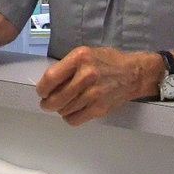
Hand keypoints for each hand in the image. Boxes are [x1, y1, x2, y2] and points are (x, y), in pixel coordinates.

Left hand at [34, 46, 154, 125]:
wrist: (132, 74)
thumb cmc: (106, 62)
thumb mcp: (84, 54)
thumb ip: (66, 66)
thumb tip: (47, 84)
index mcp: (80, 58)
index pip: (51, 78)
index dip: (42, 88)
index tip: (41, 92)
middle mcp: (86, 75)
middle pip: (55, 98)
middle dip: (47, 103)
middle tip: (47, 102)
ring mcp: (94, 94)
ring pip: (64, 110)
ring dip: (60, 109)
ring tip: (65, 103)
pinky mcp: (99, 108)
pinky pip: (74, 119)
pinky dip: (69, 117)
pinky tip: (73, 110)